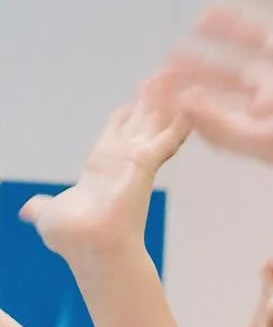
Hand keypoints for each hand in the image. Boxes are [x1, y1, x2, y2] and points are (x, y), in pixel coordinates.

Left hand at [20, 83, 187, 260]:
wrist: (90, 248)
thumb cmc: (74, 239)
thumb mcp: (48, 214)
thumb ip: (42, 207)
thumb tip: (29, 211)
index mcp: (101, 170)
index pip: (117, 135)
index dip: (126, 116)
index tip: (135, 100)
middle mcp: (121, 163)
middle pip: (140, 123)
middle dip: (150, 102)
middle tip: (163, 78)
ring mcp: (136, 163)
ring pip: (154, 124)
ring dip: (165, 102)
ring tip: (177, 78)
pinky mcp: (145, 163)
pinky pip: (166, 139)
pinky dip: (178, 124)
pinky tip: (189, 107)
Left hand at [163, 0, 272, 173]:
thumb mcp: (272, 143)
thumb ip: (224, 130)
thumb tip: (181, 106)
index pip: (223, 101)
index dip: (189, 90)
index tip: (156, 81)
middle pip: (237, 70)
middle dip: (206, 62)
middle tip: (175, 51)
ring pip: (264, 37)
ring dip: (234, 25)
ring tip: (206, 15)